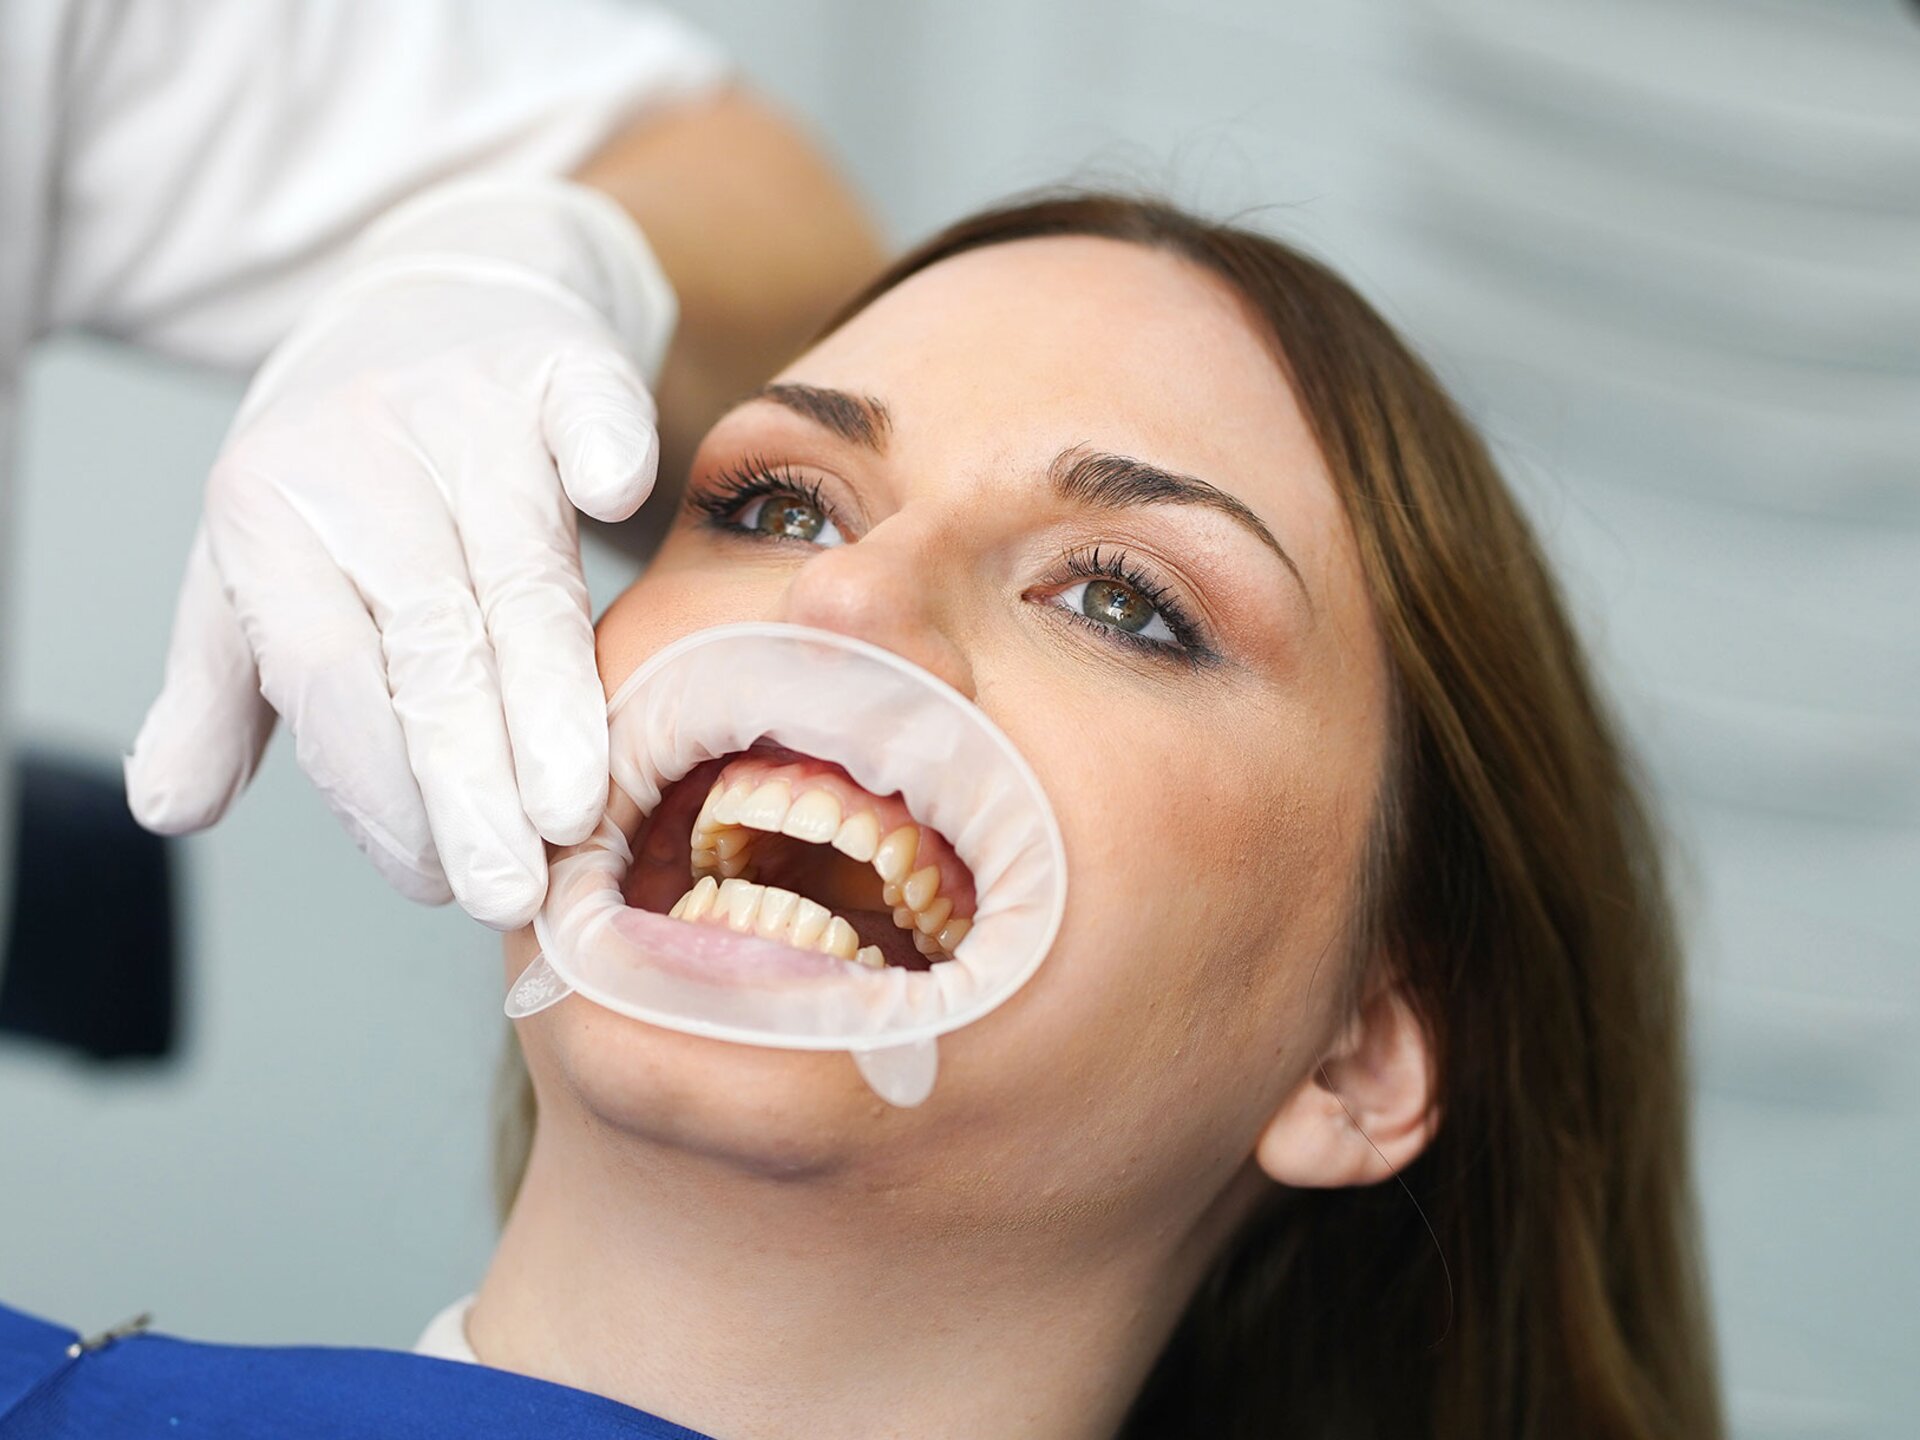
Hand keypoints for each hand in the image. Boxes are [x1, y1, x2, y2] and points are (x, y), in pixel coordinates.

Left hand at [125, 179, 675, 927]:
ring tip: (571, 804)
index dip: (378, 786)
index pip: (324, 674)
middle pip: (423, 640)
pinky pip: (588, 405)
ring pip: (516, 564)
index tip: (433, 880)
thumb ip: (228, 692)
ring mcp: (460, 402)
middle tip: (501, 885)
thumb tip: (171, 807)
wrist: (427, 304)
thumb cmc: (348, 474)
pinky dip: (605, 449)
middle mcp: (355, 456)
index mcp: (265, 514)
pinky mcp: (557, 361)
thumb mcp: (259, 572)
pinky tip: (618, 501)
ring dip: (550, 687)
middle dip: (466, 777)